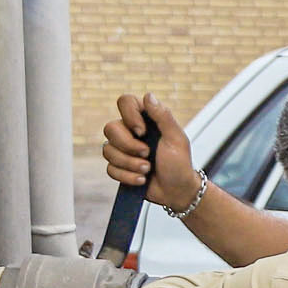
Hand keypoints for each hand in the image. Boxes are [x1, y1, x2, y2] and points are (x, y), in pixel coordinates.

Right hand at [102, 91, 198, 211]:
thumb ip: (163, 116)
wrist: (177, 191)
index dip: (129, 116)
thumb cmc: (180, 163)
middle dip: (129, 146)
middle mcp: (130, 130)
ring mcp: (122, 149)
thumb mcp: (176, 138)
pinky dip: (127, 176)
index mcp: (144, 119)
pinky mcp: (118, 166)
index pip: (125, 102)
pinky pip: (110, 169)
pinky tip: (142, 180)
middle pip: (110, 128)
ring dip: (130, 164)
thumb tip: (148, 96)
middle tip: (147, 154)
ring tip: (147, 170)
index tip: (143, 132)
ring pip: (108, 150)